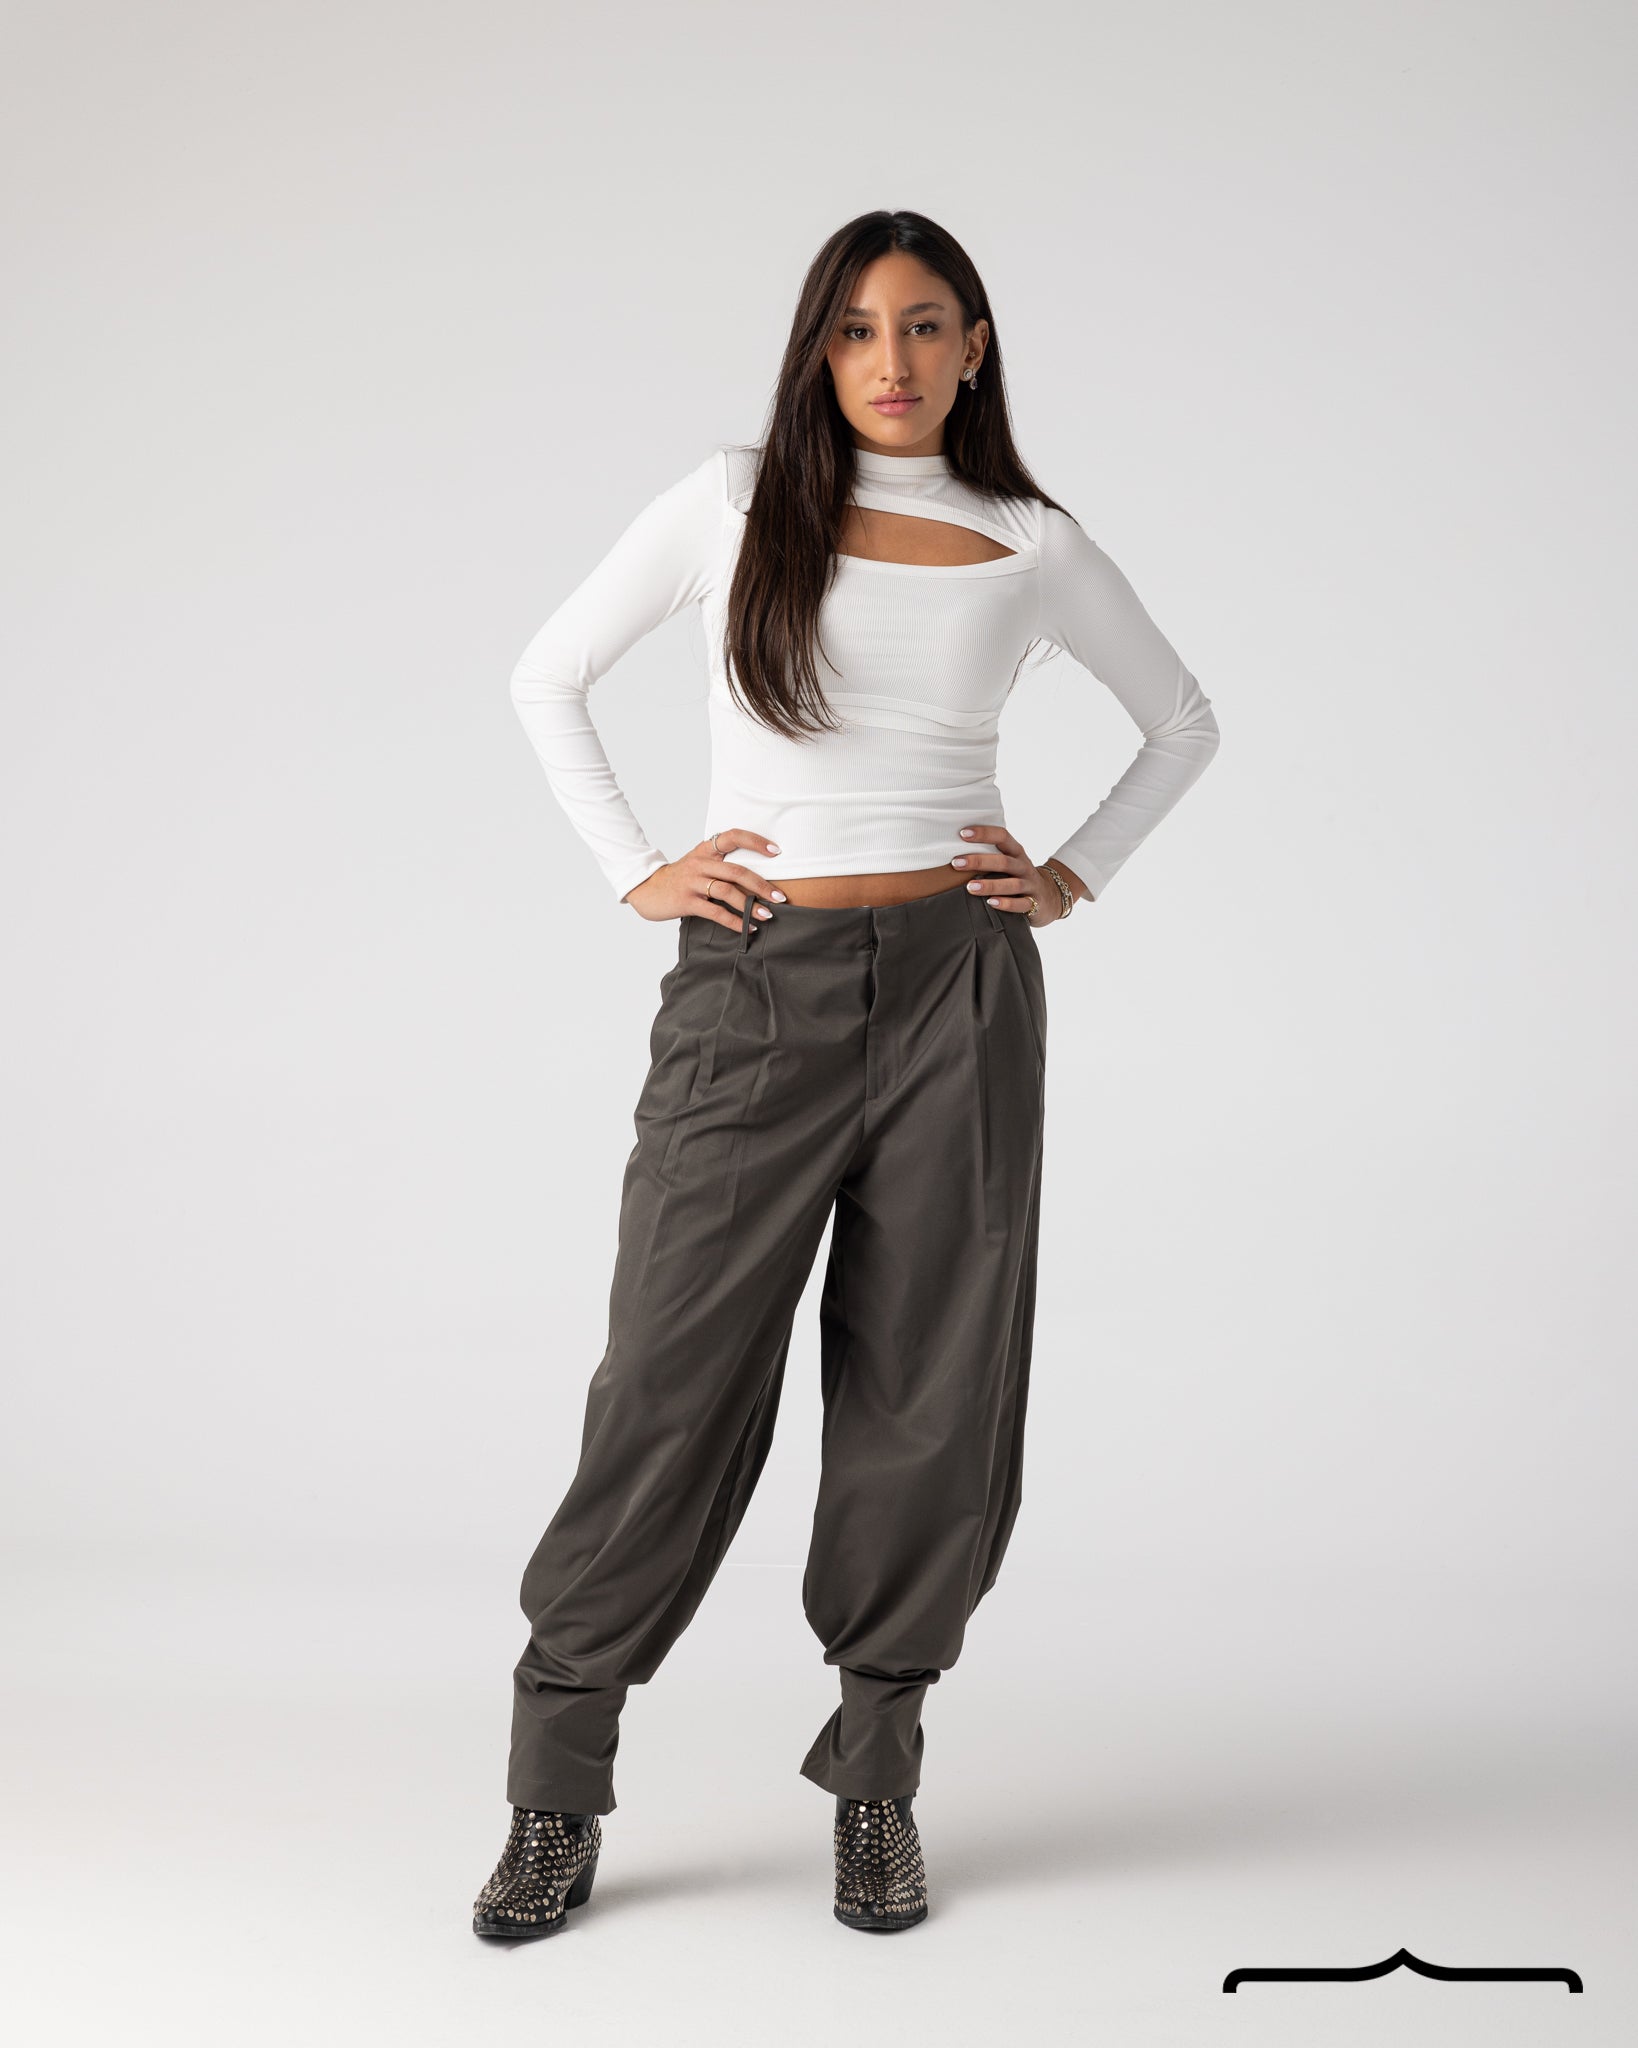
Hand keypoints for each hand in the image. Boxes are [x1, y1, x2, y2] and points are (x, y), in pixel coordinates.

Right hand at [624, 827, 787, 931]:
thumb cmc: (679, 878)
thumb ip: (721, 865)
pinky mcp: (686, 901)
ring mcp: (692, 882)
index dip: (756, 842)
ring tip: (768, 915)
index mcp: (705, 850)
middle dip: (761, 885)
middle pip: (736, 871)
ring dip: (750, 905)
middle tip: (780, 897)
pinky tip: (747, 928)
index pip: (733, 837)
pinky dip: (734, 921)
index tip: (776, 851)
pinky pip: (715, 912)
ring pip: (727, 891)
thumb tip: (756, 878)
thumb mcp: (698, 864)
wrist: (646, 889)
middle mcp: (700, 863)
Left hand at [950, 824, 1072, 925]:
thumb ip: (989, 855)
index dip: (984, 833)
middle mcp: (1024, 866)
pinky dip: (1006, 904)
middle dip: (979, 861)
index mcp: (1016, 852)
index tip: (962, 833)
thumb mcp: (1009, 862)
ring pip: (1011, 884)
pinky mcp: (1034, 904)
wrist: (1050, 897)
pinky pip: (1021, 904)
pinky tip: (991, 903)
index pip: (1002, 836)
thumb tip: (952, 849)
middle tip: (956, 863)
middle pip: (1003, 861)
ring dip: (990, 885)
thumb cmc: (1018, 877)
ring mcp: (1030, 885)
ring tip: (969, 887)